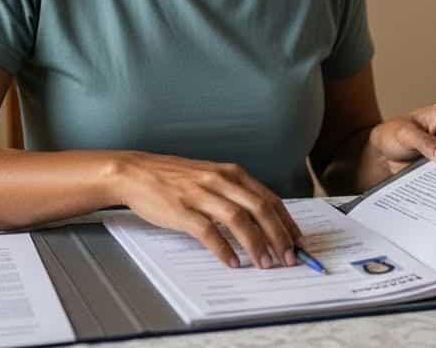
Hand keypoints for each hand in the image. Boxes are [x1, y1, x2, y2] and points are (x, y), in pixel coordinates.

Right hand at [108, 152, 302, 269]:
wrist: (136, 172)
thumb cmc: (175, 178)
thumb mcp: (211, 177)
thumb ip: (235, 194)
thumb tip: (262, 220)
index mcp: (231, 173)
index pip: (269, 199)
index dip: (287, 222)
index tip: (298, 242)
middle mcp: (221, 180)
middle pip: (260, 209)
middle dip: (279, 236)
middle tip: (288, 258)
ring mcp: (201, 194)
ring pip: (239, 220)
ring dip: (257, 244)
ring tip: (265, 263)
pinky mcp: (182, 210)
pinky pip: (208, 232)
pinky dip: (223, 249)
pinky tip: (232, 262)